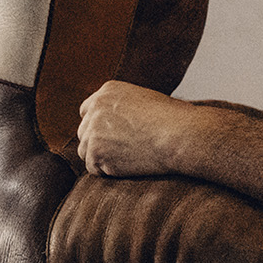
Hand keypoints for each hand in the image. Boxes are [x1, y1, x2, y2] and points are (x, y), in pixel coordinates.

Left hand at [77, 81, 193, 177]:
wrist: (179, 135)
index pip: (87, 110)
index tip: (108, 136)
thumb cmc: (174, 120)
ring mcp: (93, 130)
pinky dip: (107, 172)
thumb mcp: (146, 100)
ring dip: (101, 158)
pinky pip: (93, 167)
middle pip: (84, 131)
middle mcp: (96, 108)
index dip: (97, 125)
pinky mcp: (96, 152)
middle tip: (119, 153)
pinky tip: (127, 167)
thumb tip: (119, 125)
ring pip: (85, 150)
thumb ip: (125, 108)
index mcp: (108, 91)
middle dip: (98, 143)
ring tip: (126, 160)